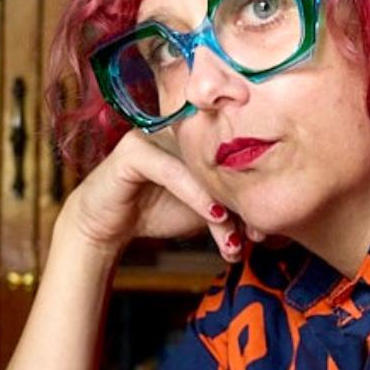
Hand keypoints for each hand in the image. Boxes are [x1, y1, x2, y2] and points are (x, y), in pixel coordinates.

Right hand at [62, 130, 248, 262]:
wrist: (107, 226)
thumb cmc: (155, 212)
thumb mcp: (201, 213)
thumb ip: (229, 209)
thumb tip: (263, 225)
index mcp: (197, 138)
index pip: (233, 160)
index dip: (252, 194)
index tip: (262, 232)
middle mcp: (177, 130)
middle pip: (220, 163)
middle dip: (241, 204)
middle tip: (255, 236)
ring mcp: (154, 136)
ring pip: (200, 169)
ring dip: (222, 206)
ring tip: (234, 239)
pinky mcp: (133, 150)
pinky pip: (172, 171)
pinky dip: (196, 195)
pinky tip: (215, 215)